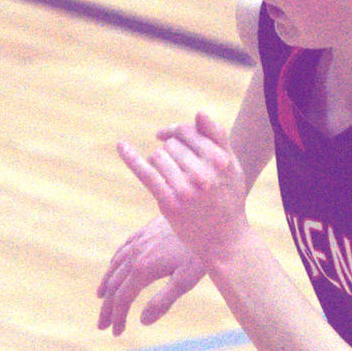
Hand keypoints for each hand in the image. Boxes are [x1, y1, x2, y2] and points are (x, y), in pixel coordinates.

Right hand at [97, 215, 206, 335]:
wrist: (205, 212)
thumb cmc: (200, 250)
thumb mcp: (186, 279)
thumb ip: (163, 301)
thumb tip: (143, 321)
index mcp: (143, 269)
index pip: (123, 299)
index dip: (118, 317)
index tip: (116, 333)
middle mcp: (135, 255)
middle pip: (114, 286)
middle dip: (108, 308)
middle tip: (102, 325)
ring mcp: (138, 242)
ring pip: (114, 267)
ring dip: (106, 286)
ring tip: (101, 299)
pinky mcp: (144, 232)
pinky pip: (121, 251)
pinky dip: (113, 265)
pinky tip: (113, 269)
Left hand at [115, 110, 252, 276]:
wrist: (223, 238)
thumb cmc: (228, 197)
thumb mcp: (231, 165)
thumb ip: (218, 137)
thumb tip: (199, 112)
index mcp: (220, 159)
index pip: (188, 131)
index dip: (175, 131)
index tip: (166, 135)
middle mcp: (203, 173)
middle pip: (172, 145)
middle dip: (171, 151)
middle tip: (178, 168)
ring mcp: (185, 189)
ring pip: (159, 157)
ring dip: (160, 162)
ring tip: (172, 178)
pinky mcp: (169, 203)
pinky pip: (146, 173)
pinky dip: (132, 158)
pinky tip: (121, 146)